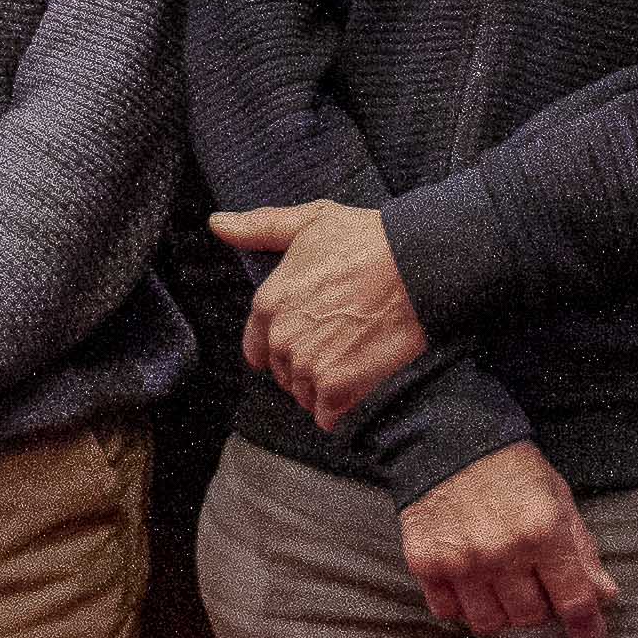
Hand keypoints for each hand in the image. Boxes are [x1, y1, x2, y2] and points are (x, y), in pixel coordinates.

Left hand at [217, 200, 428, 428]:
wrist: (419, 264)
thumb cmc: (369, 239)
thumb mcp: (310, 221)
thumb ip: (260, 228)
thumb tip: (218, 225)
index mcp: (268, 302)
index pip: (256, 348)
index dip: (280, 346)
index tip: (307, 338)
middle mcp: (281, 338)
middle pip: (283, 373)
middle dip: (306, 366)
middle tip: (340, 345)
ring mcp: (308, 365)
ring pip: (304, 395)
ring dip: (323, 389)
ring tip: (353, 362)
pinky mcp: (338, 388)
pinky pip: (327, 416)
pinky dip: (340, 411)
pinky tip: (358, 389)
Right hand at [400, 445, 619, 637]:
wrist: (446, 440)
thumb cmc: (510, 470)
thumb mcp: (558, 500)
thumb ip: (581, 550)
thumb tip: (605, 595)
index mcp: (543, 533)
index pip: (574, 601)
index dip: (587, 631)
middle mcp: (502, 553)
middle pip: (530, 618)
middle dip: (538, 608)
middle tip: (532, 584)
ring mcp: (461, 562)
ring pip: (490, 624)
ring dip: (500, 612)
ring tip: (499, 585)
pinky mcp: (426, 564)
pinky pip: (449, 613)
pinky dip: (462, 605)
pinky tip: (468, 581)